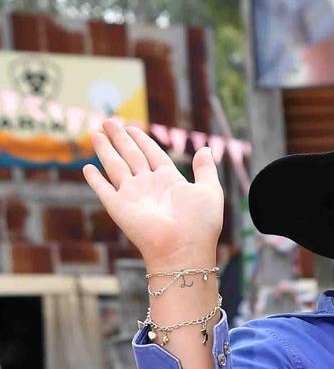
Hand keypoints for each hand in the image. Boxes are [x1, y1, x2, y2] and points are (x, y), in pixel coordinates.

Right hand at [83, 120, 223, 268]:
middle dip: (120, 138)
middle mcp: (149, 185)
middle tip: (109, 121)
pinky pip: (103, 189)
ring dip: (105, 150)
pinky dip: (95, 179)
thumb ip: (205, 169)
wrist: (183, 248)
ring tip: (96, 133)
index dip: (143, 140)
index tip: (132, 127)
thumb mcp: (209, 191)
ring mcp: (132, 195)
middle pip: (131, 155)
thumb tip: (206, 148)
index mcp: (170, 180)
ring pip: (115, 166)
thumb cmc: (200, 223)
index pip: (152, 154)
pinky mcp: (118, 207)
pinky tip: (88, 168)